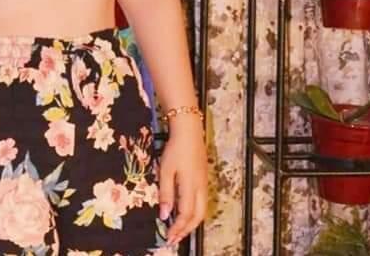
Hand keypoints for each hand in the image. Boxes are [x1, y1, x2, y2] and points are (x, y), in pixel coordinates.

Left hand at [157, 118, 207, 245]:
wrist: (189, 130)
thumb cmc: (175, 148)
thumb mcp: (166, 170)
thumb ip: (166, 193)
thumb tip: (164, 215)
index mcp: (191, 186)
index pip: (186, 215)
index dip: (178, 228)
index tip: (168, 237)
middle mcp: (200, 188)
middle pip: (197, 217)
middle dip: (186, 230)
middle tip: (175, 238)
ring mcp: (204, 183)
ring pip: (202, 210)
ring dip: (191, 223)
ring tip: (179, 229)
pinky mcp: (204, 178)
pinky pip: (202, 202)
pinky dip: (194, 213)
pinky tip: (186, 212)